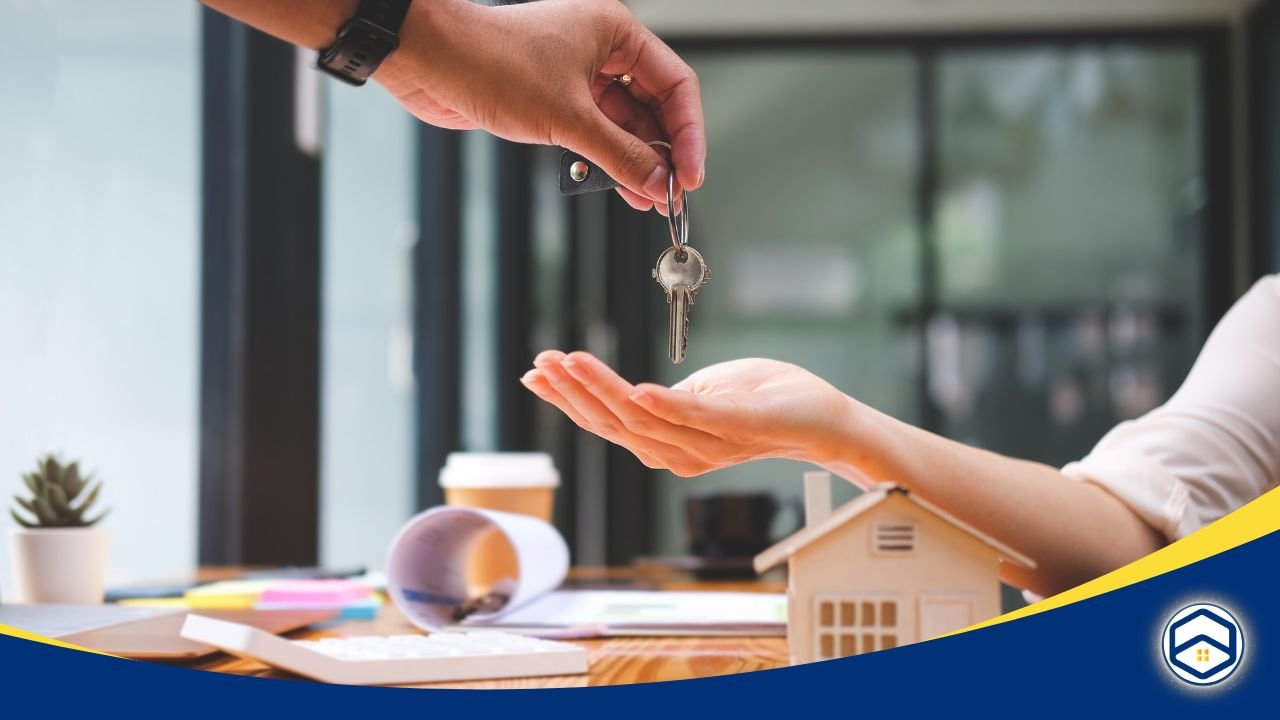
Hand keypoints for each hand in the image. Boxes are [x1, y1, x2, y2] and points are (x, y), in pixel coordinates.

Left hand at [378, 0, 705, 211]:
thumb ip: (619, 153)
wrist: (428, 61)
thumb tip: (657, 181)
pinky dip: (608, 159)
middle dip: (663, 152)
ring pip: (624, 122)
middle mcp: (601, 49)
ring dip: (636, 161)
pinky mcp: (555, 98)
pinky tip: (620, 186)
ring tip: (648, 198)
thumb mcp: (567, 117)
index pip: (675, 84)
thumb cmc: (489, 61)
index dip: (688, 134)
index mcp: (615, 32)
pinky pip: (595, 131)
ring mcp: (577, 74)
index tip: (691, 174)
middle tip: (671, 194)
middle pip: (653, 105)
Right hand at [520, 351, 856, 475]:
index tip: (535, 373)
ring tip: (571, 363)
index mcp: (667, 441)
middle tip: (542, 363)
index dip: (568, 399)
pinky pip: (695, 420)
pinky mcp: (740, 429)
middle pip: (614, 424)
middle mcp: (681, 452)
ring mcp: (709, 445)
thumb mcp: (700, 393)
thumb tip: (628, 389)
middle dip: (573, 393)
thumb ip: (664, 399)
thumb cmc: (762, 401)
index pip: (606, 421)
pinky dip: (664, 406)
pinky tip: (636, 390)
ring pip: (642, 421)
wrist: (822, 418)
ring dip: (603, 391)